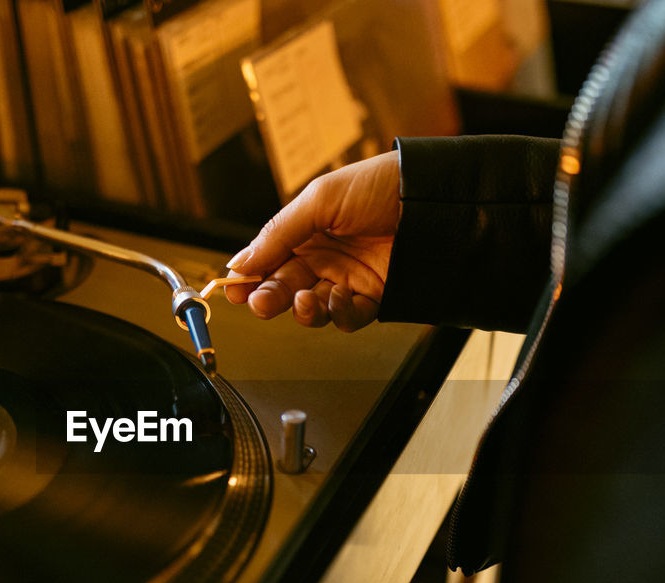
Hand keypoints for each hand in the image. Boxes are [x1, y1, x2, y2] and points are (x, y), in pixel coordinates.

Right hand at [226, 151, 399, 330]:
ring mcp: (348, 277)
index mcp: (306, 231)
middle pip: (286, 288)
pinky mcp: (375, 295)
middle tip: (260, 302)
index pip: (269, 261)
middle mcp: (325, 256)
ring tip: (304, 299)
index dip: (250, 277)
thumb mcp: (319, 199)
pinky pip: (347, 316)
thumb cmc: (378, 185)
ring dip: (303, 310)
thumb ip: (278, 233)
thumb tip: (239, 261)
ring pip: (313, 308)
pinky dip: (339, 313)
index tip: (234, 288)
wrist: (430, 197)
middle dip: (269, 298)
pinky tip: (339, 296)